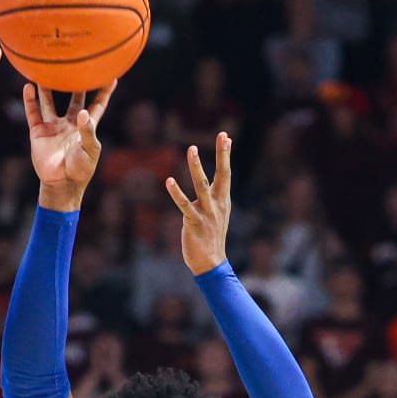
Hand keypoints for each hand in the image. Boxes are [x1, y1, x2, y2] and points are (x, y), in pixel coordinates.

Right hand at [25, 81, 115, 210]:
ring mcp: (53, 127)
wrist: (61, 183)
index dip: (104, 92)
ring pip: (50, 101)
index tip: (111, 76)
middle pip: (74, 98)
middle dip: (75, 83)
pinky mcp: (38, 132)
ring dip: (47, 87)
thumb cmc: (80, 169)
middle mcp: (70, 123)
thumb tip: (83, 112)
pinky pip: (33, 113)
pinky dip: (30, 100)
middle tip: (76, 64)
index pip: (98, 105)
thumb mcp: (89, 150)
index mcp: (86, 127)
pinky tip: (28, 86)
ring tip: (45, 69)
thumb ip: (87, 131)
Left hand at [164, 134, 233, 276]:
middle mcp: (218, 204)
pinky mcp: (193, 222)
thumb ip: (215, 199)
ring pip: (202, 185)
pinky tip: (169, 181)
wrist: (210, 262)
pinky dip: (176, 193)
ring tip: (192, 149)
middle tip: (222, 135)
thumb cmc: (211, 237)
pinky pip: (184, 205)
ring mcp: (207, 213)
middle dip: (222, 154)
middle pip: (222, 174)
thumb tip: (212, 186)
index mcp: (223, 200)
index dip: (226, 154)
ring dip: (196, 166)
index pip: (226, 173)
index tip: (226, 136)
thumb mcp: (217, 214)